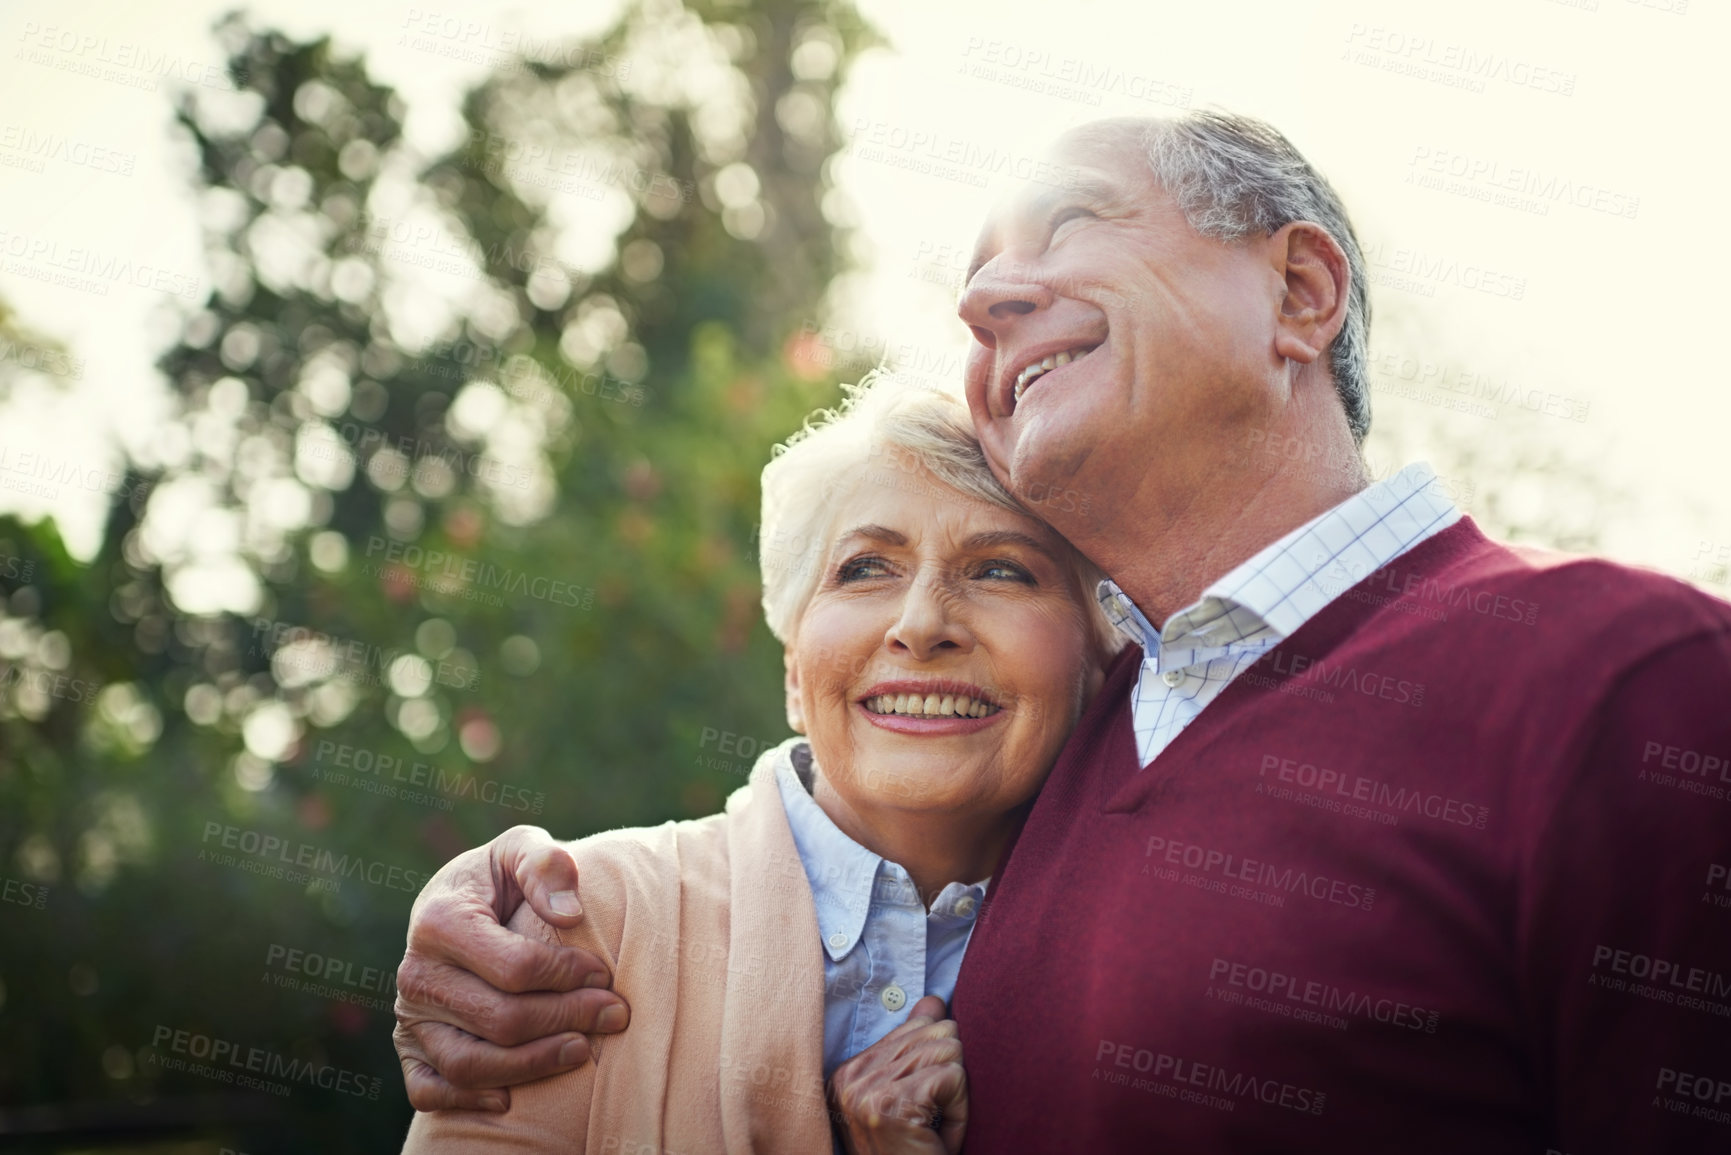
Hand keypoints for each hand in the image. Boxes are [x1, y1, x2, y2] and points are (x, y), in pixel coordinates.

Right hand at [393, 825, 630, 1111]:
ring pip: (469, 1064)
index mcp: (439, 920)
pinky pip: (429, 1090)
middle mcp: (415, 973)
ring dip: (534, 1065)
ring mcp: (408, 1016)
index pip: (516, 967)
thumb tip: (569, 914)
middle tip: (615, 1014)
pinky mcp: (408, 1047)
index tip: (606, 973)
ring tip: (583, 1050)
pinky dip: (467, 1101)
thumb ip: (545, 863)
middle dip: (568, 1019)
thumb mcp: (520, 848)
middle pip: (500, 1019)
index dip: (569, 975)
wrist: (458, 903)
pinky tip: (511, 1098)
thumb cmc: (499, 878)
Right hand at [827, 996, 967, 1154]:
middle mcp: (850, 1077)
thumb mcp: (909, 1099)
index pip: (915, 1027)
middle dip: (950, 1079)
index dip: (937, 1067)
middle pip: (937, 1033)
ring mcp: (866, 1090)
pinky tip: (939, 1134)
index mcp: (848, 1072)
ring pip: (949, 1051)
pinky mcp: (891, 1104)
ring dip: (956, 1097)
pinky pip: (953, 1078)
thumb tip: (934, 1001)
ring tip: (934, 1129)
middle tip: (931, 1122)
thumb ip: (914, 1049)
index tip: (921, 1107)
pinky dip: (960, 1110)